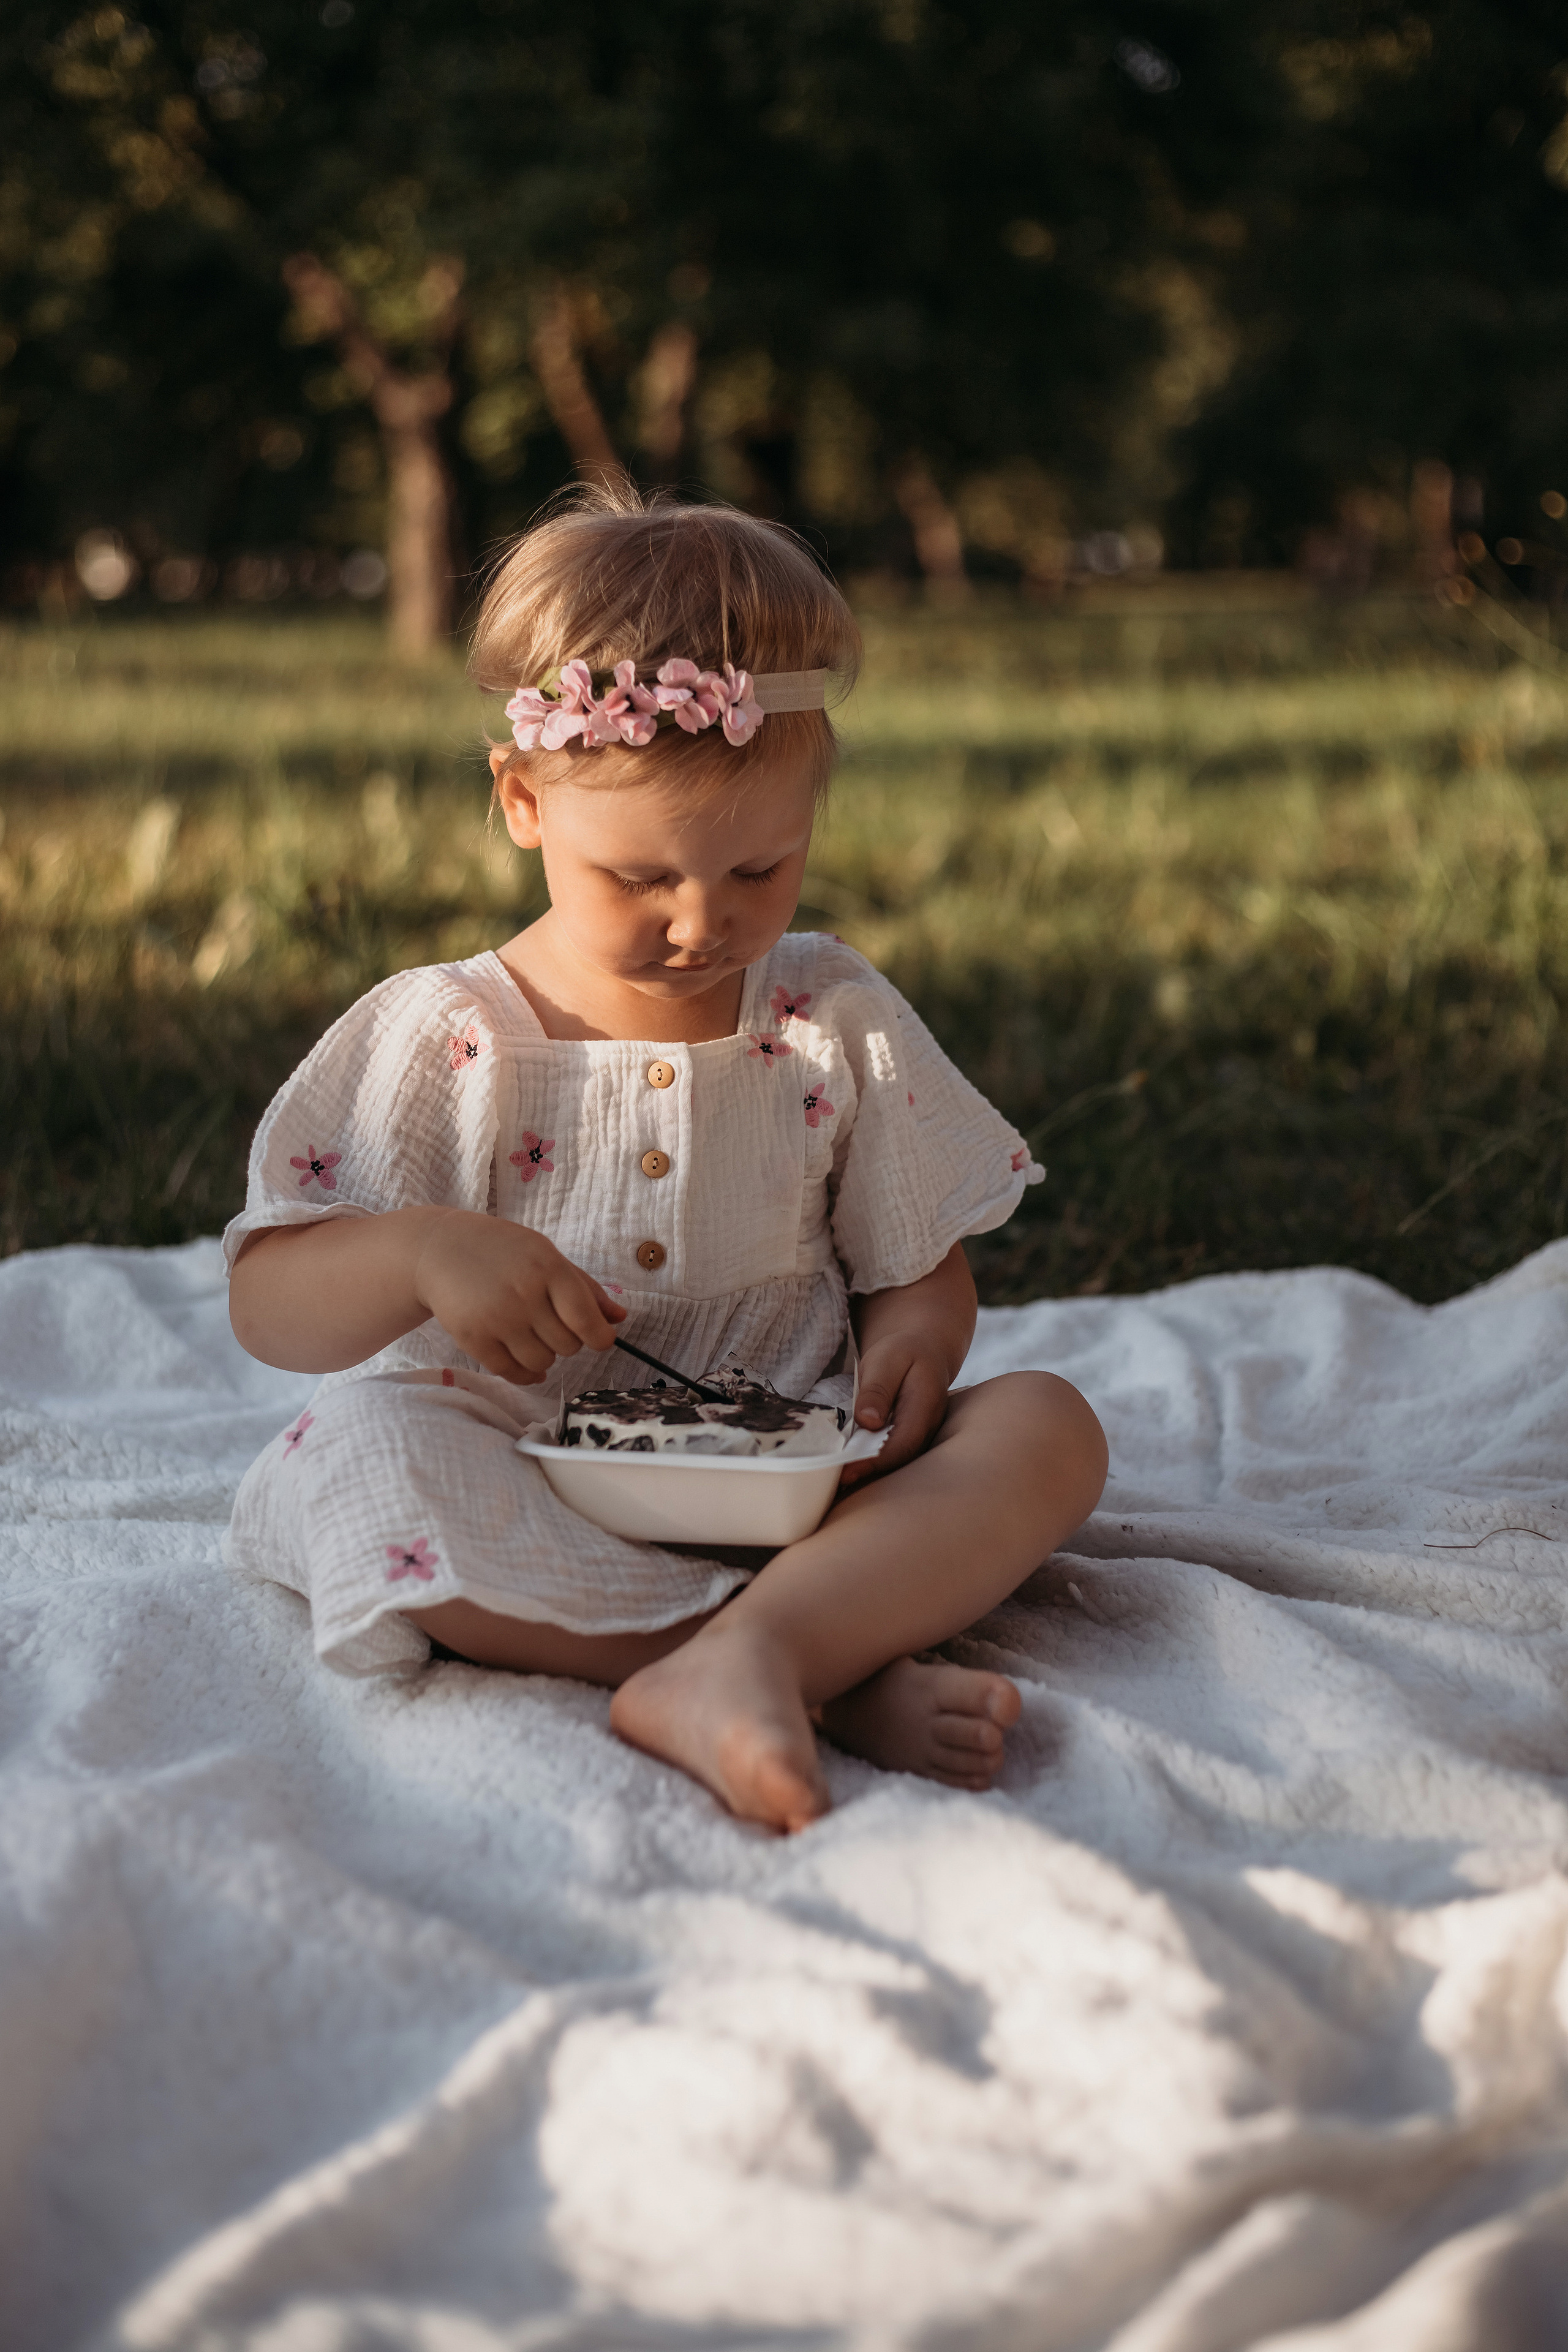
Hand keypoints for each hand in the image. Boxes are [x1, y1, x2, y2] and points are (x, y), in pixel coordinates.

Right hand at [412, 1211, 624, 1383]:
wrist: (439, 1249)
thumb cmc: (501, 1251)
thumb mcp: (546, 1255)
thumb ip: (584, 1287)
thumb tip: (619, 1319)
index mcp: (548, 1268)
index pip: (587, 1318)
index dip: (601, 1337)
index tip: (599, 1338)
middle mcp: (524, 1294)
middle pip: (568, 1345)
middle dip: (568, 1341)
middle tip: (552, 1326)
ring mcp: (497, 1318)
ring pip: (542, 1362)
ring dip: (545, 1356)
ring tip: (533, 1337)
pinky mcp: (473, 1338)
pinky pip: (511, 1372)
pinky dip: (524, 1374)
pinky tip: (524, 1362)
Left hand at [836, 1331, 950, 1490]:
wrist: (924, 1352)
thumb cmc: (903, 1353)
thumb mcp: (887, 1360)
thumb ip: (878, 1389)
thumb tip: (868, 1421)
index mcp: (925, 1408)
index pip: (902, 1445)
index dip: (874, 1462)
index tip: (846, 1472)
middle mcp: (927, 1429)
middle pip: (898, 1461)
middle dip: (866, 1475)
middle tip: (831, 1483)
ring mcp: (920, 1437)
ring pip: (894, 1463)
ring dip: (866, 1473)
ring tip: (833, 1481)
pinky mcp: (907, 1440)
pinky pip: (889, 1456)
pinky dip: (868, 1463)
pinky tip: (844, 1467)